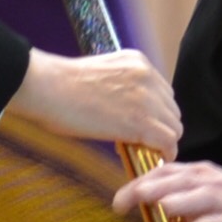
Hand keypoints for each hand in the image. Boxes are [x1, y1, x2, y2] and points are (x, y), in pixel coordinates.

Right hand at [5, 48, 180, 155]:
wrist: (48, 87)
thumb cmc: (60, 84)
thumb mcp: (100, 73)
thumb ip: (120, 86)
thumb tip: (124, 110)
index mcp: (137, 62)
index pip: (162, 92)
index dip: (154, 112)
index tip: (142, 125)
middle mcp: (147, 76)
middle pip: (171, 110)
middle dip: (160, 126)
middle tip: (142, 141)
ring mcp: (147, 98)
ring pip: (174, 127)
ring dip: (162, 141)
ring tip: (145, 150)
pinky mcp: (141, 121)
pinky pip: (168, 142)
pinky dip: (165, 153)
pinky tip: (155, 159)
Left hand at [111, 161, 221, 221]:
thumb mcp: (190, 215)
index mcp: (193, 176)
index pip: (163, 174)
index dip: (139, 184)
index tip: (119, 201)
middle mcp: (208, 184)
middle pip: (179, 182)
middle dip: (155, 188)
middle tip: (131, 198)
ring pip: (202, 197)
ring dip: (182, 200)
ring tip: (162, 207)